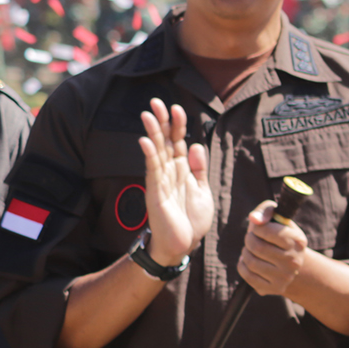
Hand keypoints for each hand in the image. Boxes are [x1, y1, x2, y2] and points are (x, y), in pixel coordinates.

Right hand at [136, 99, 212, 265]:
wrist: (182, 245)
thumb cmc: (191, 221)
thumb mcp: (203, 192)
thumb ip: (199, 169)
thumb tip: (196, 145)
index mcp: (182, 171)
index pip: (179, 142)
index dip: (179, 126)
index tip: (178, 107)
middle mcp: (170, 172)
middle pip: (165, 142)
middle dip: (162, 122)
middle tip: (156, 102)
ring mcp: (161, 182)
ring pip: (157, 153)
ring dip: (153, 134)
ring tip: (148, 115)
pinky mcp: (156, 193)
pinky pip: (153, 171)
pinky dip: (150, 156)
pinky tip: (145, 142)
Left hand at [238, 199, 309, 296]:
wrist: (294, 266)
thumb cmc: (282, 237)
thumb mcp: (279, 220)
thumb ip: (266, 210)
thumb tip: (254, 219)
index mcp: (297, 241)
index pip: (267, 230)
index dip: (257, 227)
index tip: (258, 229)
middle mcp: (294, 261)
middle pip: (256, 246)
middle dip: (249, 239)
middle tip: (252, 238)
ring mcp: (284, 277)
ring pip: (250, 261)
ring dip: (245, 252)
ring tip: (251, 250)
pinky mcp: (273, 288)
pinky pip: (247, 275)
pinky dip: (243, 265)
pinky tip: (249, 261)